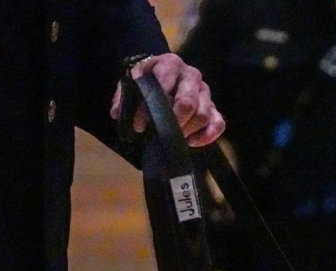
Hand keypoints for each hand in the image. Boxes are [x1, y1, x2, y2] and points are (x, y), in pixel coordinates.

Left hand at [109, 54, 224, 146]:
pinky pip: (218, 124)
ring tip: (172, 138)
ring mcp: (205, 92)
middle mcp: (192, 75)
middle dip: (172, 123)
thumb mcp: (132, 82)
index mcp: (170, 63)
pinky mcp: (214, 108)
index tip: (139, 126)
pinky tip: (190, 142)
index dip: (150, 109)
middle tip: (160, 134)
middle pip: (188, 103)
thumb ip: (124, 96)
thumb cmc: (148, 81)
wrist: (164, 77)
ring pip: (203, 115)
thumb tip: (116, 113)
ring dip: (187, 131)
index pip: (163, 86)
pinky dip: (206, 136)